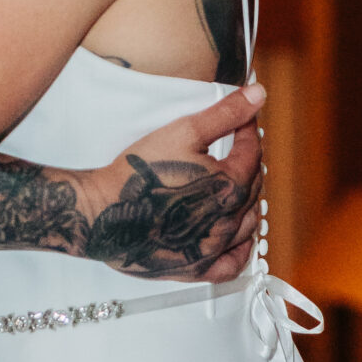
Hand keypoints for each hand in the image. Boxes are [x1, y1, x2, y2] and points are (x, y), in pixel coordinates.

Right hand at [77, 83, 265, 282]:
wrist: (104, 213)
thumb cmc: (139, 175)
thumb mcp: (183, 131)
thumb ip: (225, 114)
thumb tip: (258, 94)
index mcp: (230, 186)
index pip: (253, 154)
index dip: (249, 132)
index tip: (243, 121)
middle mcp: (229, 221)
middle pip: (253, 188)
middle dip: (249, 163)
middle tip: (239, 148)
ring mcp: (214, 248)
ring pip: (248, 224)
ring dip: (247, 202)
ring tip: (236, 186)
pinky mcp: (197, 268)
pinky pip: (233, 264)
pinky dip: (241, 250)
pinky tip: (236, 238)